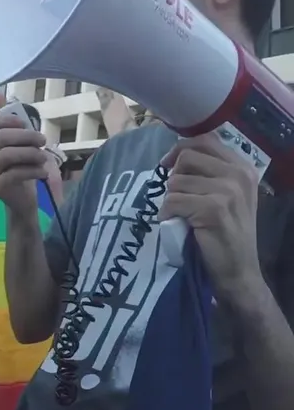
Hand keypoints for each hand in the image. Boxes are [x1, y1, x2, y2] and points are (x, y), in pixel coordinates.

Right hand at [0, 92, 48, 218]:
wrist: (23, 197)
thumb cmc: (23, 166)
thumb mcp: (21, 141)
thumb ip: (10, 120)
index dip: (7, 119)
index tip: (25, 124)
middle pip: (2, 137)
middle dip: (27, 137)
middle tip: (43, 141)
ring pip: (7, 155)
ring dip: (31, 154)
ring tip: (44, 158)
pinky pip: (14, 174)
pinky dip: (33, 170)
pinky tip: (43, 172)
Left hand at [159, 132, 263, 301]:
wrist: (239, 269)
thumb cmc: (227, 232)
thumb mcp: (227, 195)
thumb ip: (210, 172)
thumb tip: (175, 155)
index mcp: (242, 167)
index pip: (204, 140)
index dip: (180, 150)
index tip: (168, 165)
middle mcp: (238, 175)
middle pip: (186, 157)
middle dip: (174, 178)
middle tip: (179, 199)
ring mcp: (227, 191)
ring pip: (176, 182)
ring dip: (171, 200)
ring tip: (183, 215)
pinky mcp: (212, 209)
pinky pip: (172, 201)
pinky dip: (167, 214)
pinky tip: (178, 224)